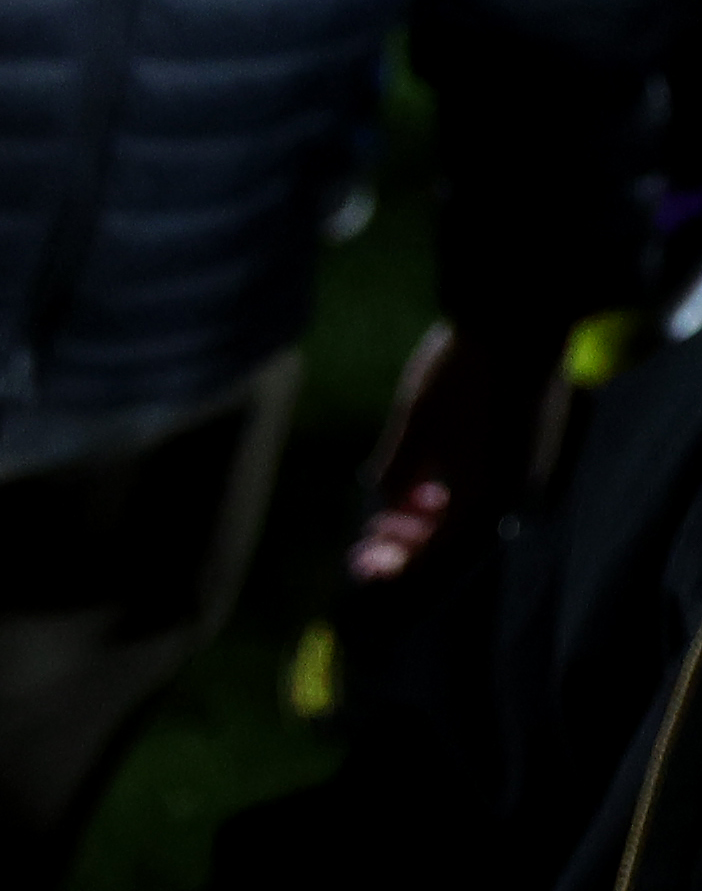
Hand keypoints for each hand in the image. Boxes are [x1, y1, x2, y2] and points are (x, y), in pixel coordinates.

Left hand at [344, 319, 569, 585]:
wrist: (516, 319)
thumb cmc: (460, 376)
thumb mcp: (414, 428)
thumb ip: (398, 475)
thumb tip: (387, 502)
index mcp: (488, 499)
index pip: (438, 553)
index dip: (399, 565)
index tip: (364, 571)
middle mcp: (514, 492)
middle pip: (456, 538)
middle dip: (411, 544)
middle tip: (368, 547)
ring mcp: (523, 468)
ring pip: (471, 511)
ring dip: (428, 519)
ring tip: (391, 516)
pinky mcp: (526, 445)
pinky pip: (484, 486)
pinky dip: (451, 493)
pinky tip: (423, 486)